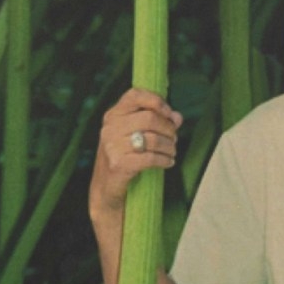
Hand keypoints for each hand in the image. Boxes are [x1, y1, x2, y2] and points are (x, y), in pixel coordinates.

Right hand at [90, 88, 182, 220]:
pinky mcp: (118, 164)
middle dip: (168, 129)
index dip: (156, 101)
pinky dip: (164, 160)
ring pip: (152, 139)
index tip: (169, 113)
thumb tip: (177, 117)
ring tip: (172, 152)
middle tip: (174, 139)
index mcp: (113, 115)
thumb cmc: (124, 158)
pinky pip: (150, 158)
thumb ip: (155, 123)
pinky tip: (169, 162)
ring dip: (169, 146)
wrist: (106, 189)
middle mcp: (110, 128)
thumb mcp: (135, 136)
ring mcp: (112, 146)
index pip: (134, 95)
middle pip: (149, 118)